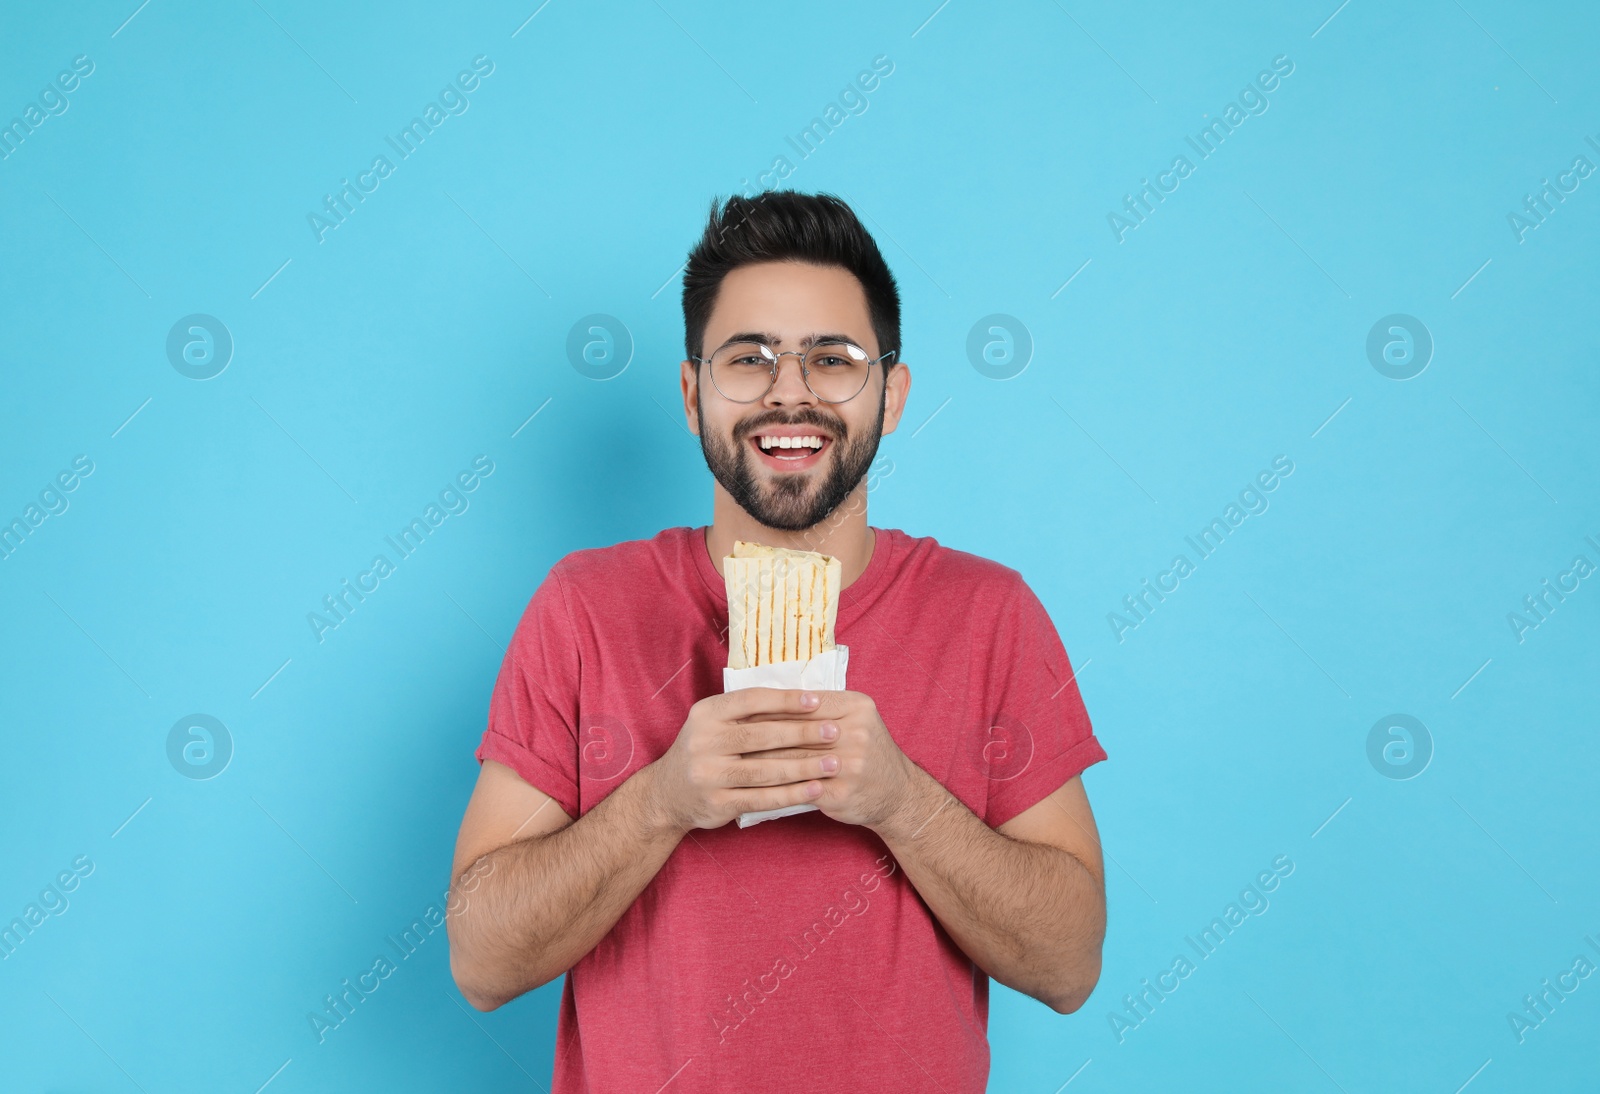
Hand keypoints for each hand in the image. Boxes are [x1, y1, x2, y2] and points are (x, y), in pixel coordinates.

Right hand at [646, 688, 842, 831]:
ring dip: (804, 767)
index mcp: (706, 714)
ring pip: (766, 770)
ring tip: (834, 764)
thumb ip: (747, 713)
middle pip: (763, 735)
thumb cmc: (704, 751)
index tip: (816, 701)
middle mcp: (704, 741)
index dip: (785, 700)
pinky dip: (792, 794)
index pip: (751, 700)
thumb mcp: (713, 724)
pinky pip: (762, 798)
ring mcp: (709, 774)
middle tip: (835, 732)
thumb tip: (801, 698)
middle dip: (803, 733)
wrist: (667, 794)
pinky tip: (815, 790)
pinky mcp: (717, 803)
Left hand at [745, 690, 917, 829]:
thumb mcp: (857, 719)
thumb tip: (773, 697)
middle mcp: (855, 733)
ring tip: (733, 758)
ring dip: (759, 759)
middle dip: (758, 733)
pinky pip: (797, 787)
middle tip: (729, 734)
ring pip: (792, 758)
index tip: (741, 710)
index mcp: (856, 707)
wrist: (898, 794)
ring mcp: (849, 765)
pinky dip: (773, 786)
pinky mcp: (840, 793)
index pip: (804, 702)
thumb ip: (823, 708)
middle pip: (795, 730)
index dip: (770, 707)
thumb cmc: (868, 752)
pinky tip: (751, 784)